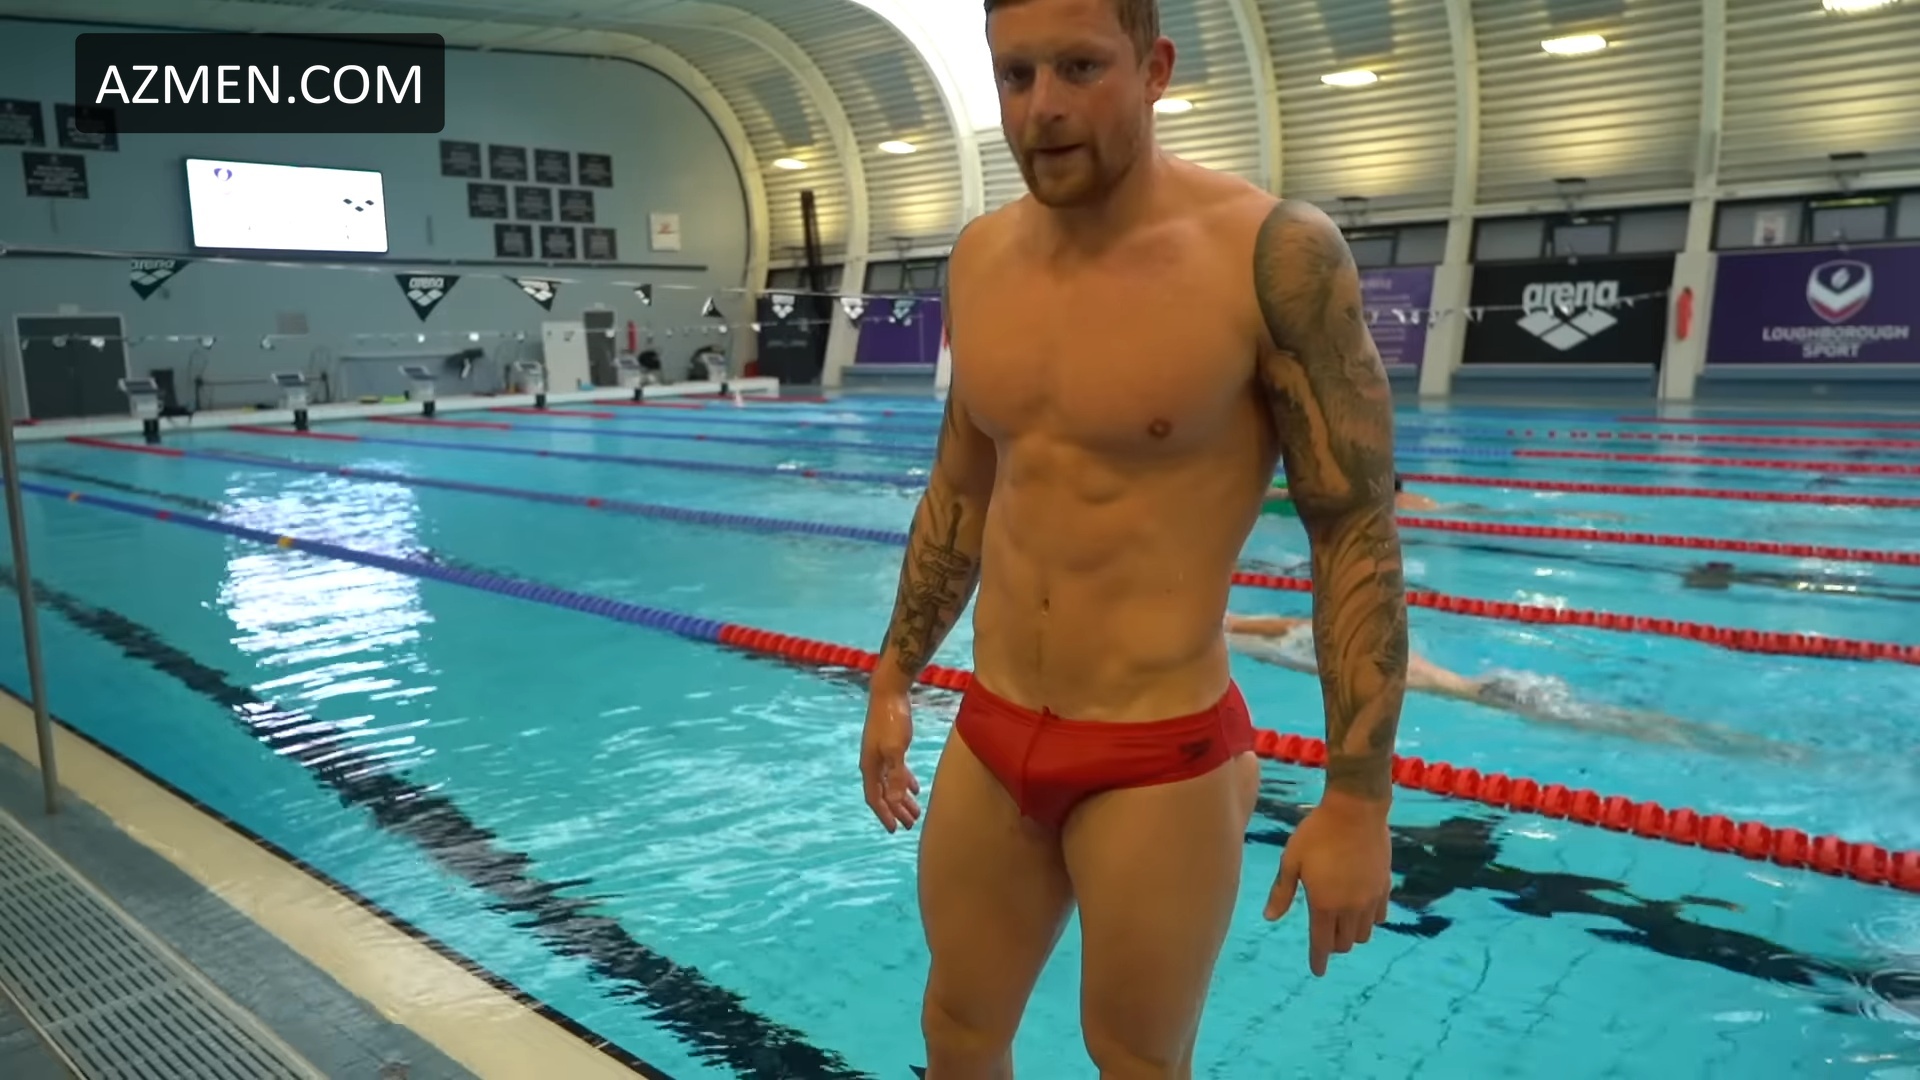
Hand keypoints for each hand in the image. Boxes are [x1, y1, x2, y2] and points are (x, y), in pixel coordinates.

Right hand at [860, 686, 921, 831]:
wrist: (889, 693)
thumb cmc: (892, 720)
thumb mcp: (896, 750)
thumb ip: (896, 776)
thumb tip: (895, 801)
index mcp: (870, 767)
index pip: (875, 798)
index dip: (884, 815)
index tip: (895, 830)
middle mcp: (873, 764)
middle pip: (884, 793)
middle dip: (896, 810)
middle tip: (910, 825)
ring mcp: (881, 754)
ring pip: (891, 783)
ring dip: (902, 798)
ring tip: (915, 812)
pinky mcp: (890, 745)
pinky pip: (896, 770)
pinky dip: (905, 781)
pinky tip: (915, 789)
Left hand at [1264, 793, 1391, 975]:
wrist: (1355, 810)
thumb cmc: (1316, 832)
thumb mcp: (1291, 860)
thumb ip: (1282, 892)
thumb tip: (1270, 918)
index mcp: (1324, 904)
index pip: (1321, 943)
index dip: (1318, 960)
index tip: (1317, 971)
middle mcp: (1350, 907)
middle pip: (1344, 942)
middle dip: (1332, 945)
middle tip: (1323, 936)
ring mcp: (1370, 898)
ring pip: (1364, 934)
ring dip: (1351, 934)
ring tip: (1340, 923)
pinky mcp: (1385, 887)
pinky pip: (1379, 917)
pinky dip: (1368, 920)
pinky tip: (1359, 909)